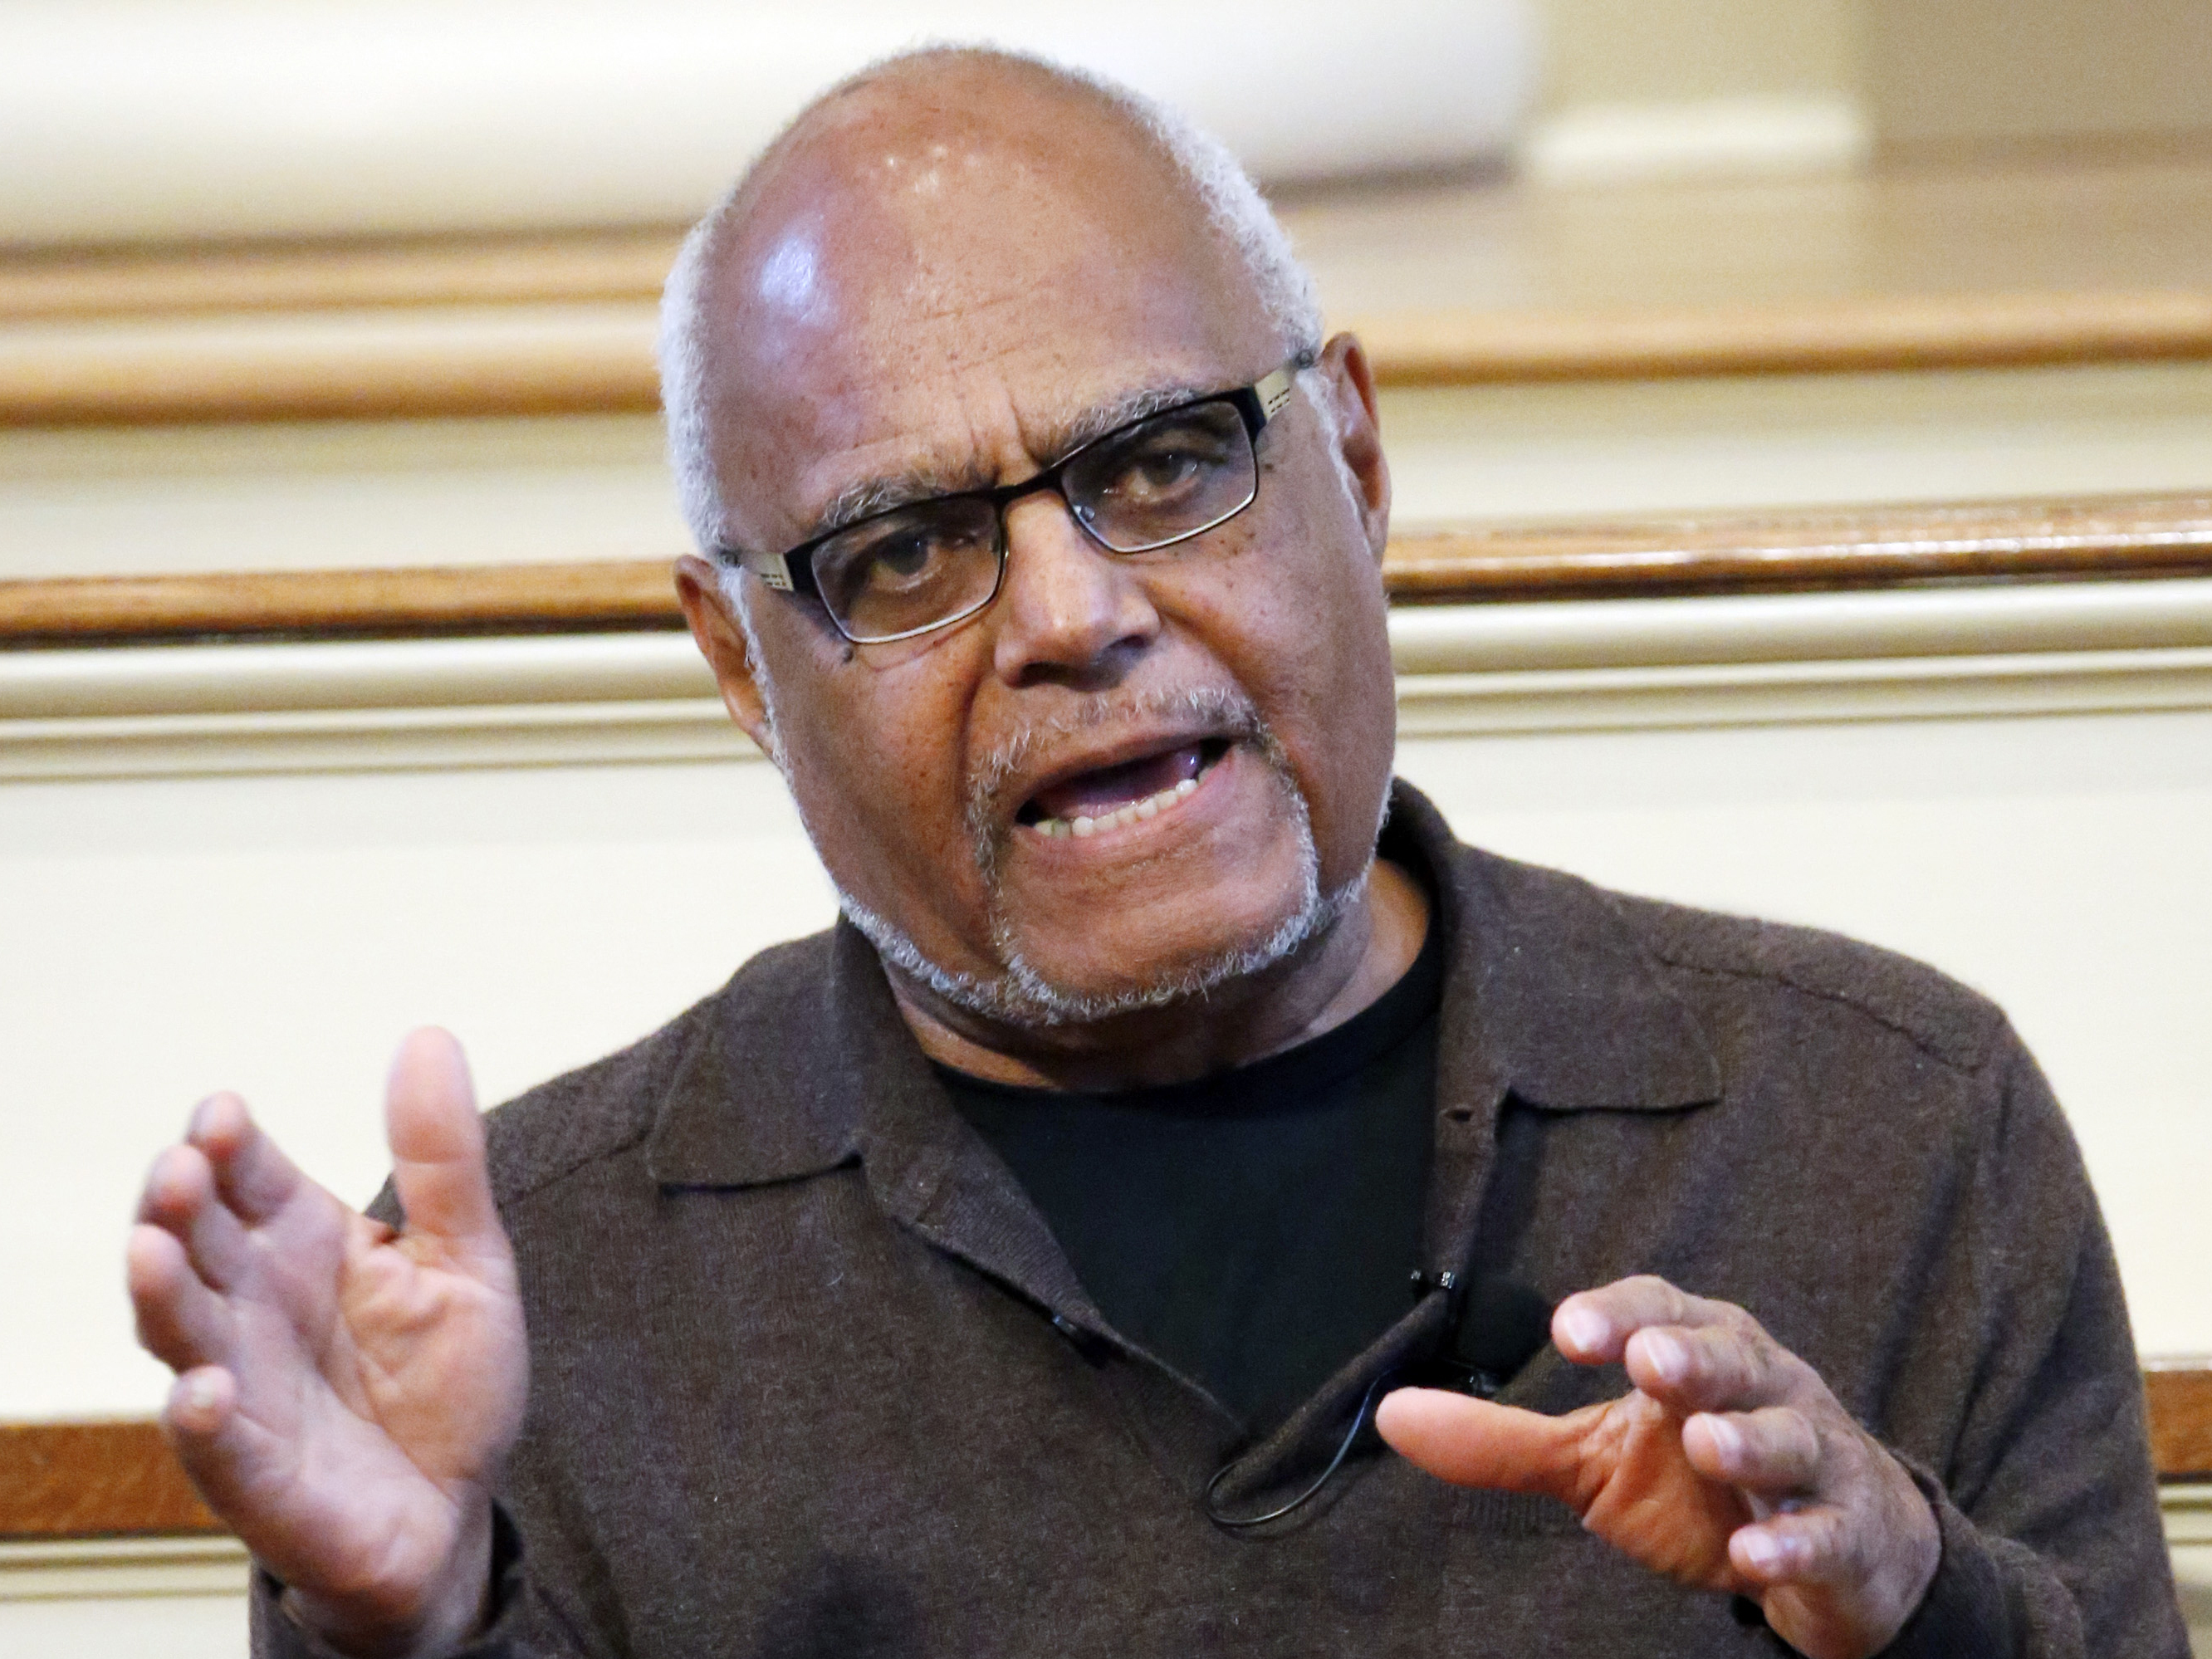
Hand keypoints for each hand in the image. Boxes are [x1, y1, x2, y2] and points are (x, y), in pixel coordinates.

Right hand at [125, 1030, 528, 1658]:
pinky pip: (215, 1444)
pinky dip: (203, 1416)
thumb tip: (428, 1035)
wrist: (456, 1505)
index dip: (228, 1144)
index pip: (248, 1177)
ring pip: (180, 1330)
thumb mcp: (467, 1257)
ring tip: (153, 1248)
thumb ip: (443, 1158)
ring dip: (161, 1291)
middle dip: (178, 1204)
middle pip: (196, 1241)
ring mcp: (244, 1385)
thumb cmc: (446, 1379)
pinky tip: (205, 1389)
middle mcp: (254, 1305)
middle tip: (181, 1169)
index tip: (225, 1113)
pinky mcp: (254, 1472)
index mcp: (302, 1242)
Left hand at [1376, 1275, 1939, 1658]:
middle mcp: (1760, 1385)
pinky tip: (1756, 1554)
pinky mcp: (1848, 1530)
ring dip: (1749, 1439)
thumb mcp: (1596, 1455)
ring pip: (1788, 1435)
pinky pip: (1826, 1532)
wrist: (1839, 1547)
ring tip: (1708, 1443)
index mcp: (1694, 1348)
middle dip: (1690, 1356)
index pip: (1658, 1309)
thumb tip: (1391, 1415)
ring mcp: (1813, 1455)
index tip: (1567, 1329)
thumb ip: (1503, 1439)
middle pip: (1731, 1356)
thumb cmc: (1702, 1479)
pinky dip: (1794, 1542)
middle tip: (1650, 1359)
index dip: (1616, 1312)